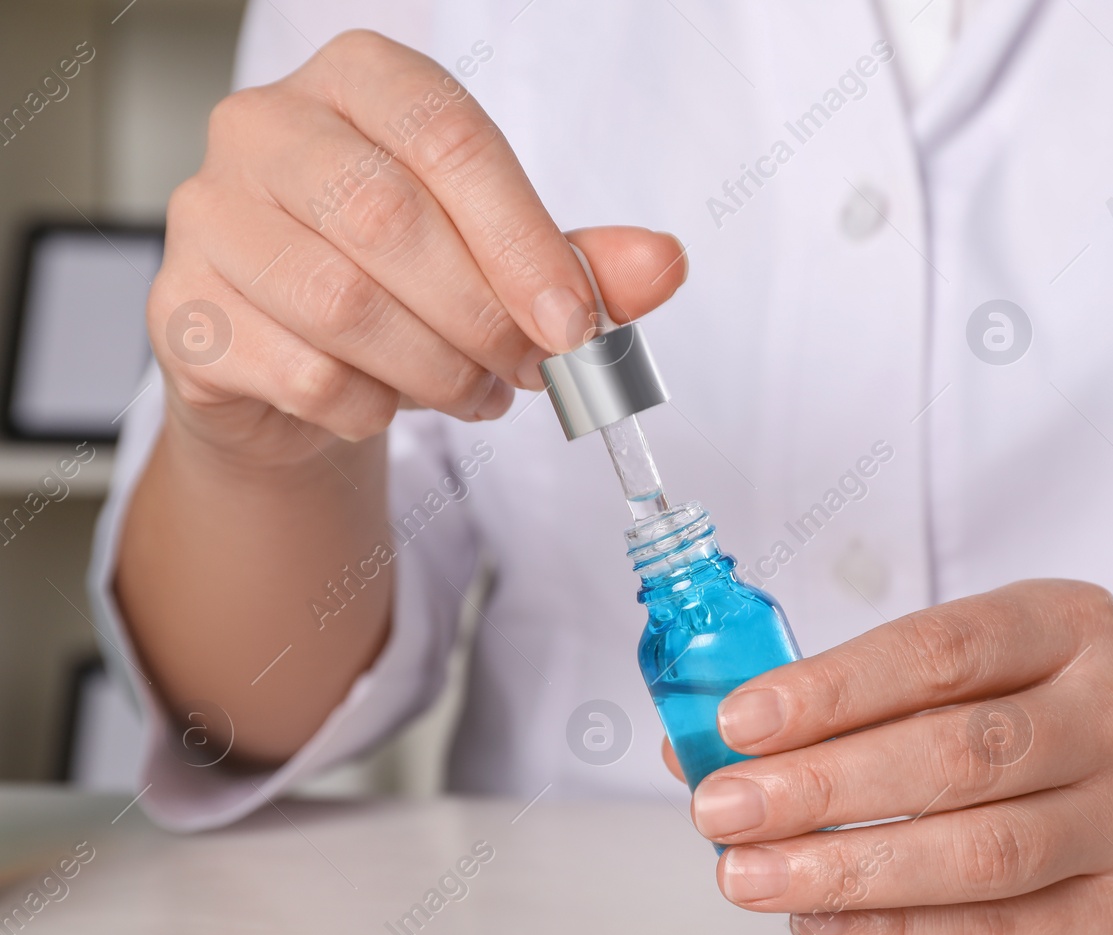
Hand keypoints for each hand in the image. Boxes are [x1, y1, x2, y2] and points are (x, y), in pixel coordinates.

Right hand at [149, 30, 686, 466]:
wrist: (298, 367)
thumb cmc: (404, 284)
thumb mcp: (507, 262)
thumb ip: (582, 262)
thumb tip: (662, 265)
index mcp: (358, 81)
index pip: (446, 136)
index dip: (523, 239)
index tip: (575, 324)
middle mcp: (266, 127)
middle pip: (389, 219)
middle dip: (484, 316)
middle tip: (533, 370)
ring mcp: (208, 215)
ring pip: (342, 304)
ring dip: (437, 370)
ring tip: (478, 391)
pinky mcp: (182, 312)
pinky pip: (302, 373)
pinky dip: (373, 407)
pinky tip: (392, 403)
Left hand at [674, 579, 1112, 934]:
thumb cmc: (1035, 720)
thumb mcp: (972, 672)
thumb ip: (847, 697)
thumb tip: (696, 743)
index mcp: (1074, 624)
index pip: (942, 650)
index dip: (833, 687)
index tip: (739, 721)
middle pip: (956, 753)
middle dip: (821, 785)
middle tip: (721, 810)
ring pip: (980, 850)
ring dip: (846, 868)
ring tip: (749, 875)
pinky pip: (997, 929)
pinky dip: (895, 930)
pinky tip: (818, 920)